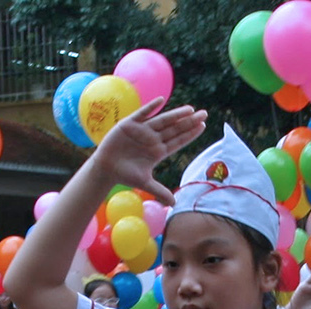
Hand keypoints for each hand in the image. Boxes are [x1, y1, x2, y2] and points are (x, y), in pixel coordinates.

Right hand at [94, 101, 208, 202]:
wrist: (106, 169)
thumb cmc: (125, 175)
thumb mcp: (144, 183)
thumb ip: (160, 191)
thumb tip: (174, 205)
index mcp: (158, 151)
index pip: (178, 141)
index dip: (190, 134)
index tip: (203, 126)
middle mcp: (153, 138)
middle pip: (175, 129)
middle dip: (189, 122)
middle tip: (204, 114)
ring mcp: (142, 130)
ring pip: (163, 120)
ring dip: (176, 115)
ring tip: (190, 110)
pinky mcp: (130, 124)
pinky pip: (142, 114)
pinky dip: (150, 107)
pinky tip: (161, 101)